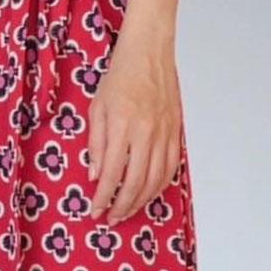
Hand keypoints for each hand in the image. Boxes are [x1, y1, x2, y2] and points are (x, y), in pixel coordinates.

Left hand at [87, 29, 182, 223]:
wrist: (149, 52)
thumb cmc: (120, 75)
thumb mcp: (97, 107)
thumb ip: (96, 142)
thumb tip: (95, 175)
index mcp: (121, 125)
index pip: (111, 172)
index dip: (103, 197)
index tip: (96, 210)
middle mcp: (145, 132)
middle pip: (135, 182)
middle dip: (122, 206)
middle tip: (111, 218)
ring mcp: (163, 133)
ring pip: (155, 179)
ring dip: (141, 201)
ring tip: (128, 211)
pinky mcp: (176, 131)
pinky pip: (170, 167)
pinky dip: (160, 185)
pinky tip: (149, 193)